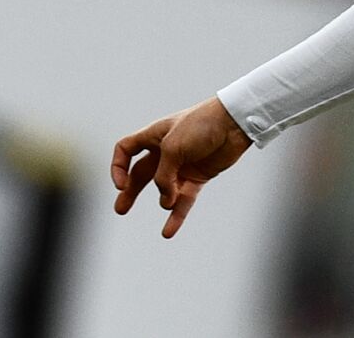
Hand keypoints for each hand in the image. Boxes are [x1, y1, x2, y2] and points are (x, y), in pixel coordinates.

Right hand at [111, 96, 252, 237]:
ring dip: (164, 200)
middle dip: (130, 191)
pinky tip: (168, 231)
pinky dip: (177, 214)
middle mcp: (165, 151)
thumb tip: (165, 200)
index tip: (121, 184)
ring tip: (167, 203)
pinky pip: (184, 199)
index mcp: (154, 136)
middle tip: (121, 209)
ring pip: (164, 190)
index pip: (126, 149)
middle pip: (141, 174)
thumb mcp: (173, 148)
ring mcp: (182, 164)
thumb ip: (163, 176)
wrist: (235, 123)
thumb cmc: (202, 124)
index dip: (118, 167)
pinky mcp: (198, 176)